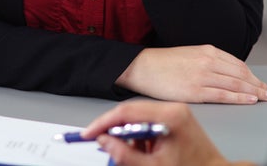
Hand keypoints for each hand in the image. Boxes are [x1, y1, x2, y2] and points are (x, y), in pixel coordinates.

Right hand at [81, 100, 240, 165]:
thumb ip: (126, 155)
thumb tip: (104, 141)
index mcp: (170, 116)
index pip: (127, 111)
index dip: (104, 123)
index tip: (90, 133)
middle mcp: (173, 108)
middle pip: (132, 113)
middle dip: (116, 132)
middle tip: (105, 146)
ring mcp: (176, 112)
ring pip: (139, 119)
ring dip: (130, 138)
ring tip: (135, 157)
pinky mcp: (176, 119)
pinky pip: (149, 124)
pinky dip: (141, 139)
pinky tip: (145, 154)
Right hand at [115, 45, 266, 103]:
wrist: (143, 67)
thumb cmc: (164, 63)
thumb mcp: (190, 55)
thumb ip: (209, 61)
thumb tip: (226, 73)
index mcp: (208, 51)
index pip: (238, 64)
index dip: (253, 75)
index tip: (261, 83)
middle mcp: (208, 61)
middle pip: (241, 74)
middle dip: (258, 84)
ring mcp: (202, 76)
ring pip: (236, 84)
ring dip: (254, 91)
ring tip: (265, 97)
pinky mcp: (195, 90)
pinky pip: (223, 94)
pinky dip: (239, 97)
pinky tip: (249, 100)